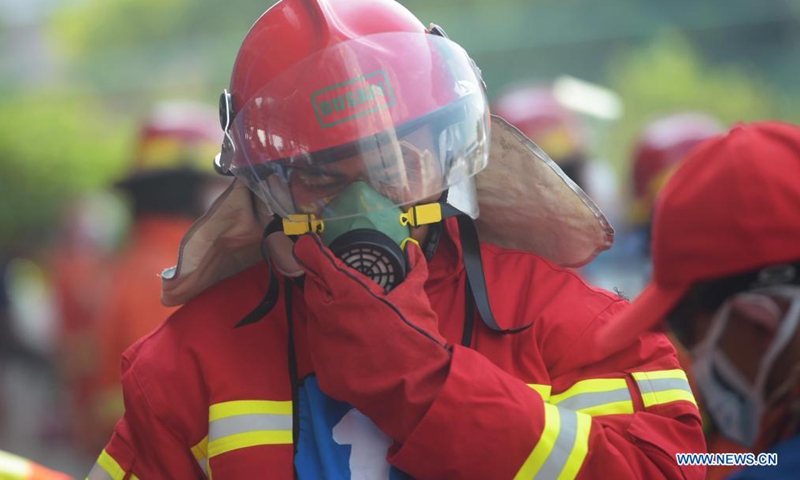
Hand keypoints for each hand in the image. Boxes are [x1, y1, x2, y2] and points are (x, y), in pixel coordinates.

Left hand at [293, 234, 450, 441]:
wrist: (415, 389)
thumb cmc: (415, 338)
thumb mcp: (417, 298)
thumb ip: (414, 268)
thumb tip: (412, 248)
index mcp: (348, 294)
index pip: (317, 263)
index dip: (310, 251)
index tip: (308, 245)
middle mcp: (327, 316)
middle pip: (312, 290)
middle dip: (322, 283)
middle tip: (340, 284)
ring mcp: (322, 345)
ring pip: (315, 320)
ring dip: (327, 314)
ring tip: (350, 317)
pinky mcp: (323, 370)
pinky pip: (322, 348)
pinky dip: (333, 342)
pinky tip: (351, 345)